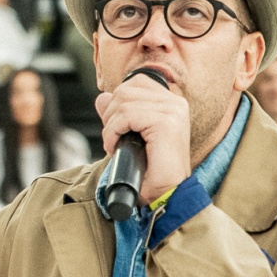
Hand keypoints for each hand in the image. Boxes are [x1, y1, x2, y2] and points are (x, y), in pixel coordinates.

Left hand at [94, 69, 192, 200]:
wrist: (167, 194)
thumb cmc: (152, 170)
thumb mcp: (131, 136)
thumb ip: (118, 114)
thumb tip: (101, 97)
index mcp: (172, 103)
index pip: (136, 83)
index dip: (118, 102)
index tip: (116, 127)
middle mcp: (175, 103)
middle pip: (126, 89)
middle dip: (111, 114)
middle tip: (113, 138)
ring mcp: (172, 110)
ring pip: (123, 102)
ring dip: (111, 126)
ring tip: (115, 145)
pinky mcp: (165, 122)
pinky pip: (126, 115)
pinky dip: (113, 132)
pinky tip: (116, 147)